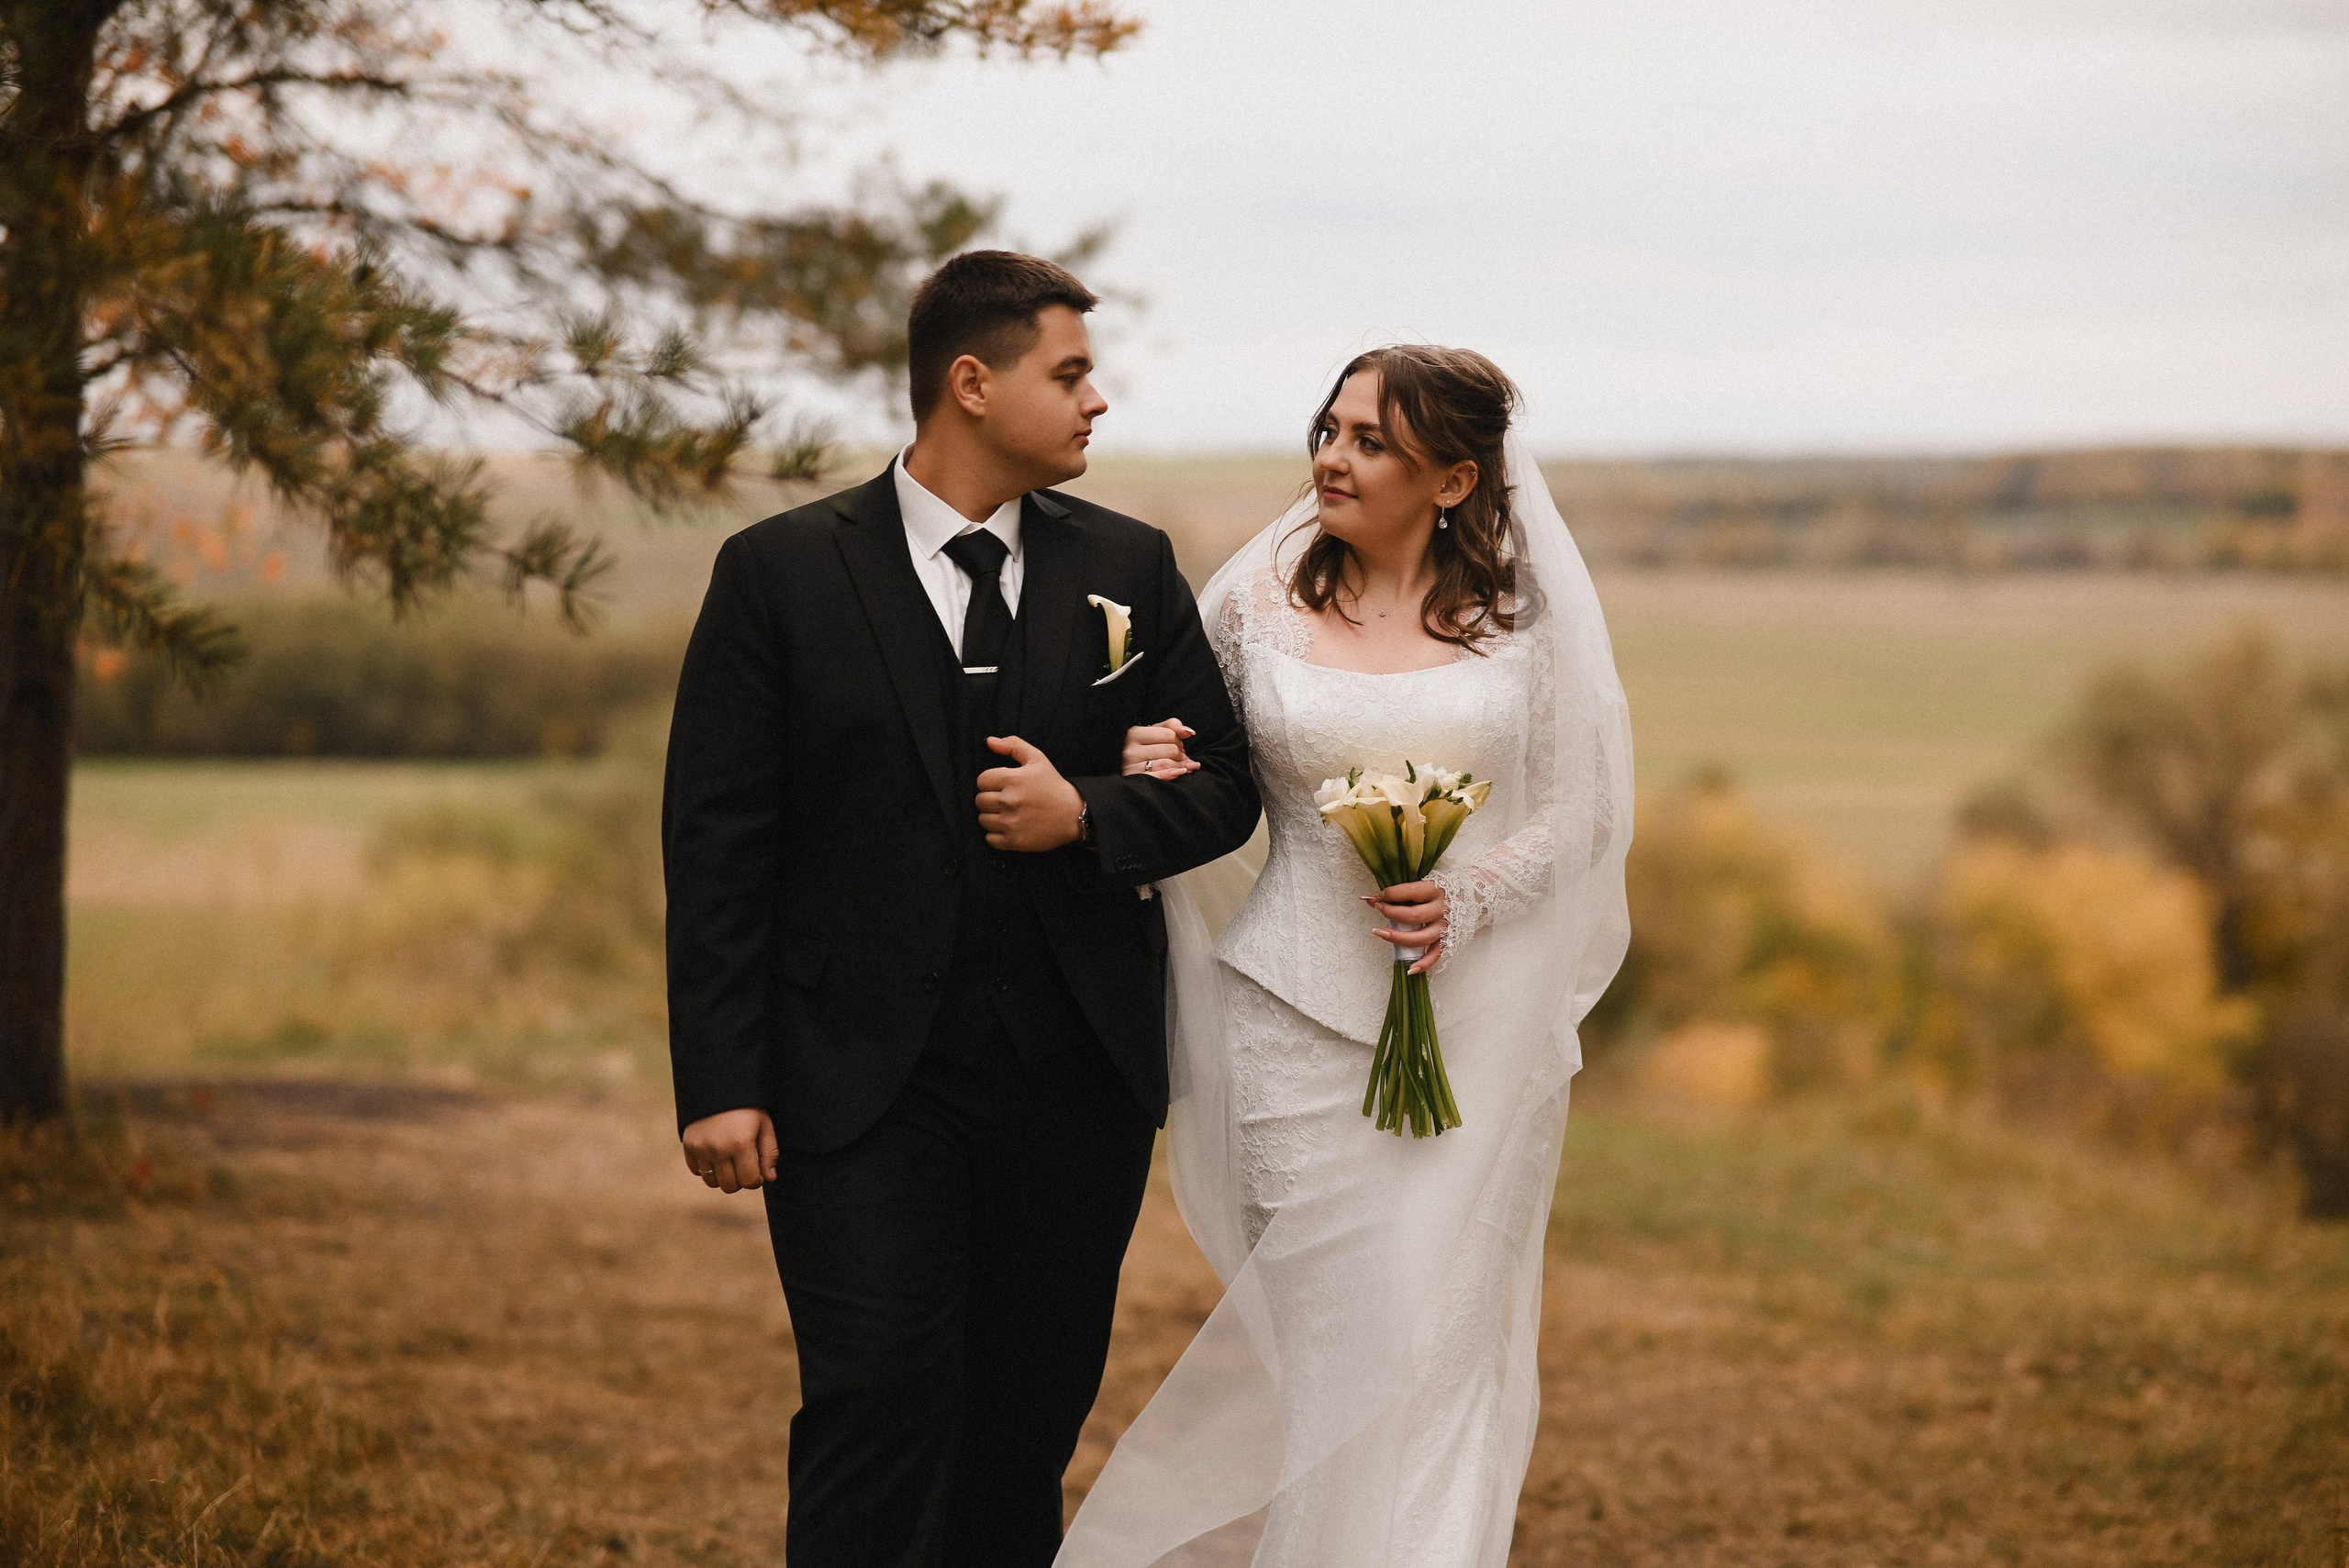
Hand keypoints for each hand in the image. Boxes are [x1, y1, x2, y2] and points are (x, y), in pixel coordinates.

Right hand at [681, 1107, 777, 1193]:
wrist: (719, 1082)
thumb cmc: (748, 1106)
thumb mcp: (764, 1125)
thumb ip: (769, 1153)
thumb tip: (769, 1178)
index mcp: (741, 1144)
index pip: (749, 1181)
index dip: (757, 1179)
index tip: (758, 1170)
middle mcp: (719, 1149)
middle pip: (730, 1187)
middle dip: (740, 1180)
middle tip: (744, 1165)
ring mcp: (701, 1148)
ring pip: (712, 1182)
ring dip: (722, 1176)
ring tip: (730, 1161)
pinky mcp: (689, 1145)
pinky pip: (696, 1171)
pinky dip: (706, 1168)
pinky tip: (715, 1154)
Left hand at [976, 735, 1084, 850]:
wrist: (1073, 815)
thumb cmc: (1054, 786)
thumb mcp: (1038, 759)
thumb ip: (1013, 745)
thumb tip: (990, 741)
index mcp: (1012, 779)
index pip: (981, 780)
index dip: (991, 782)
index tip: (1003, 785)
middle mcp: (1009, 801)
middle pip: (980, 800)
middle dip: (990, 799)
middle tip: (1006, 800)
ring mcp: (1011, 823)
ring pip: (983, 819)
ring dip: (992, 817)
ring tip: (1008, 814)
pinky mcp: (1014, 841)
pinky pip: (990, 839)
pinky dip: (996, 835)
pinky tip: (1009, 827)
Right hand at [1122, 717, 1198, 779]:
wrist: (1122, 764)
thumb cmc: (1142, 747)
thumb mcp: (1152, 732)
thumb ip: (1171, 726)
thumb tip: (1189, 732)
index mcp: (1134, 733)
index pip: (1169, 734)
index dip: (1178, 740)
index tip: (1178, 745)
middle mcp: (1131, 750)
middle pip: (1170, 750)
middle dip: (1181, 754)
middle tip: (1181, 757)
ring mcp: (1131, 767)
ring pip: (1167, 764)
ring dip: (1181, 766)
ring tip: (1185, 767)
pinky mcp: (1135, 780)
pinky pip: (1157, 777)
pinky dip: (1171, 775)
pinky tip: (1180, 773)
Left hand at [1365, 880, 1448, 974]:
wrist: (1474, 894)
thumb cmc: (1443, 889)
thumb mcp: (1427, 883)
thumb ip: (1403, 890)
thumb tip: (1371, 897)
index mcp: (1436, 891)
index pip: (1411, 892)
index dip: (1391, 894)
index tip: (1377, 896)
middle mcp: (1442, 909)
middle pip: (1413, 916)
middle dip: (1391, 913)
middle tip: (1378, 908)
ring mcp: (1445, 927)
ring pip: (1421, 938)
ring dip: (1398, 937)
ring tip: (1379, 932)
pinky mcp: (1448, 940)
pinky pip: (1436, 955)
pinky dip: (1424, 964)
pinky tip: (1410, 969)